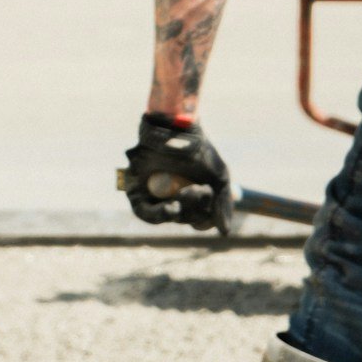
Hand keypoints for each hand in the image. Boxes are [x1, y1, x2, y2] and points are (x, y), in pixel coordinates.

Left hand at [121, 112, 235, 236]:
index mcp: (191, 194)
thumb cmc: (199, 150)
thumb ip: (223, 205)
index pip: (196, 220)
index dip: (203, 222)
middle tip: (198, 189)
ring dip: (176, 215)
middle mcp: (172, 195)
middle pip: (182, 218)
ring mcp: (154, 193)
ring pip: (164, 217)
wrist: (177, 127)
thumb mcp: (219, 177)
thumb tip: (225, 233)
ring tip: (180, 202)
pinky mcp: (136, 188)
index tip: (208, 218)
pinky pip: (143, 211)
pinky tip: (170, 208)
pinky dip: (157, 214)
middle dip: (193, 209)